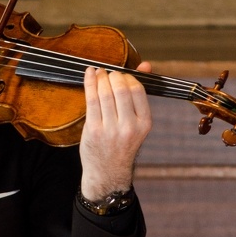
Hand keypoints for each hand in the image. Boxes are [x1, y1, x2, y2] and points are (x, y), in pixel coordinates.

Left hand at [79, 63, 152, 200]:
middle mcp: (129, 127)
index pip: (137, 90)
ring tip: (99, 73)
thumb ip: (140, 93)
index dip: (128, 77)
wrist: (108, 172)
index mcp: (144, 123)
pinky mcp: (93, 130)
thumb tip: (146, 64)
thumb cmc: (122, 143)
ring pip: (105, 93)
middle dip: (113, 76)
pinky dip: (89, 83)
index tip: (121, 76)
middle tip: (109, 75)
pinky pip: (91, 100)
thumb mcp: (137, 122)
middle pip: (121, 89)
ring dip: (100, 78)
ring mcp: (110, 130)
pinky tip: (90, 74)